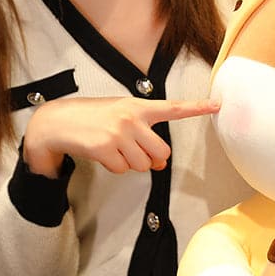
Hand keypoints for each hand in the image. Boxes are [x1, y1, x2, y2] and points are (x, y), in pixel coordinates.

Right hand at [23, 96, 219, 176]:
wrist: (56, 121)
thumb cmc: (94, 118)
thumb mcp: (122, 115)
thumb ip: (145, 134)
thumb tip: (160, 163)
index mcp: (139, 106)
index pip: (174, 108)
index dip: (198, 107)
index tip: (217, 105)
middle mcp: (132, 118)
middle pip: (162, 151)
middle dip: (151, 158)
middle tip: (134, 150)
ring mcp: (118, 133)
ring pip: (143, 164)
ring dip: (131, 163)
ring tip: (113, 148)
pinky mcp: (105, 148)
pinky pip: (123, 170)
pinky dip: (114, 167)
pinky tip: (102, 153)